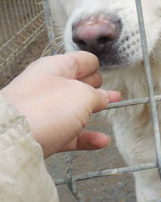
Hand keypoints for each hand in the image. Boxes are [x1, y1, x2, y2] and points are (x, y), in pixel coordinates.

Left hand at [1, 52, 119, 157]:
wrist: (11, 140)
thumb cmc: (42, 109)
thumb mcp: (82, 94)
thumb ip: (97, 95)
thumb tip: (103, 99)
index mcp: (54, 68)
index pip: (80, 61)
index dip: (95, 65)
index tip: (104, 70)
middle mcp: (46, 87)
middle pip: (76, 84)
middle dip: (94, 87)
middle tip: (108, 89)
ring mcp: (42, 112)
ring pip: (72, 109)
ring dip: (92, 110)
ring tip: (108, 109)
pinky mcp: (42, 134)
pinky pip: (69, 134)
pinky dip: (86, 137)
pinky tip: (100, 141)